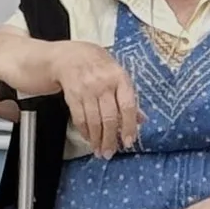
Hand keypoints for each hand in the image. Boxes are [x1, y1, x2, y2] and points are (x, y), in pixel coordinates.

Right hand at [50, 43, 141, 158]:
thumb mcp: (117, 74)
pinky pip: (80, 118)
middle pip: (109, 117)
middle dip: (110, 139)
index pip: (127, 106)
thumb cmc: (98, 65)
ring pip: (94, 121)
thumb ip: (129, 96)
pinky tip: (89, 139)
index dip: (129, 126)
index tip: (129, 141)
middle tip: (111, 152)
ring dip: (97, 139)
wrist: (69, 56)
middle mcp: (103, 84)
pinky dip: (84, 132)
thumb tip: (141, 119)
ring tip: (100, 151)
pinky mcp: (72, 96)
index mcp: (119, 78)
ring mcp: (87, 90)